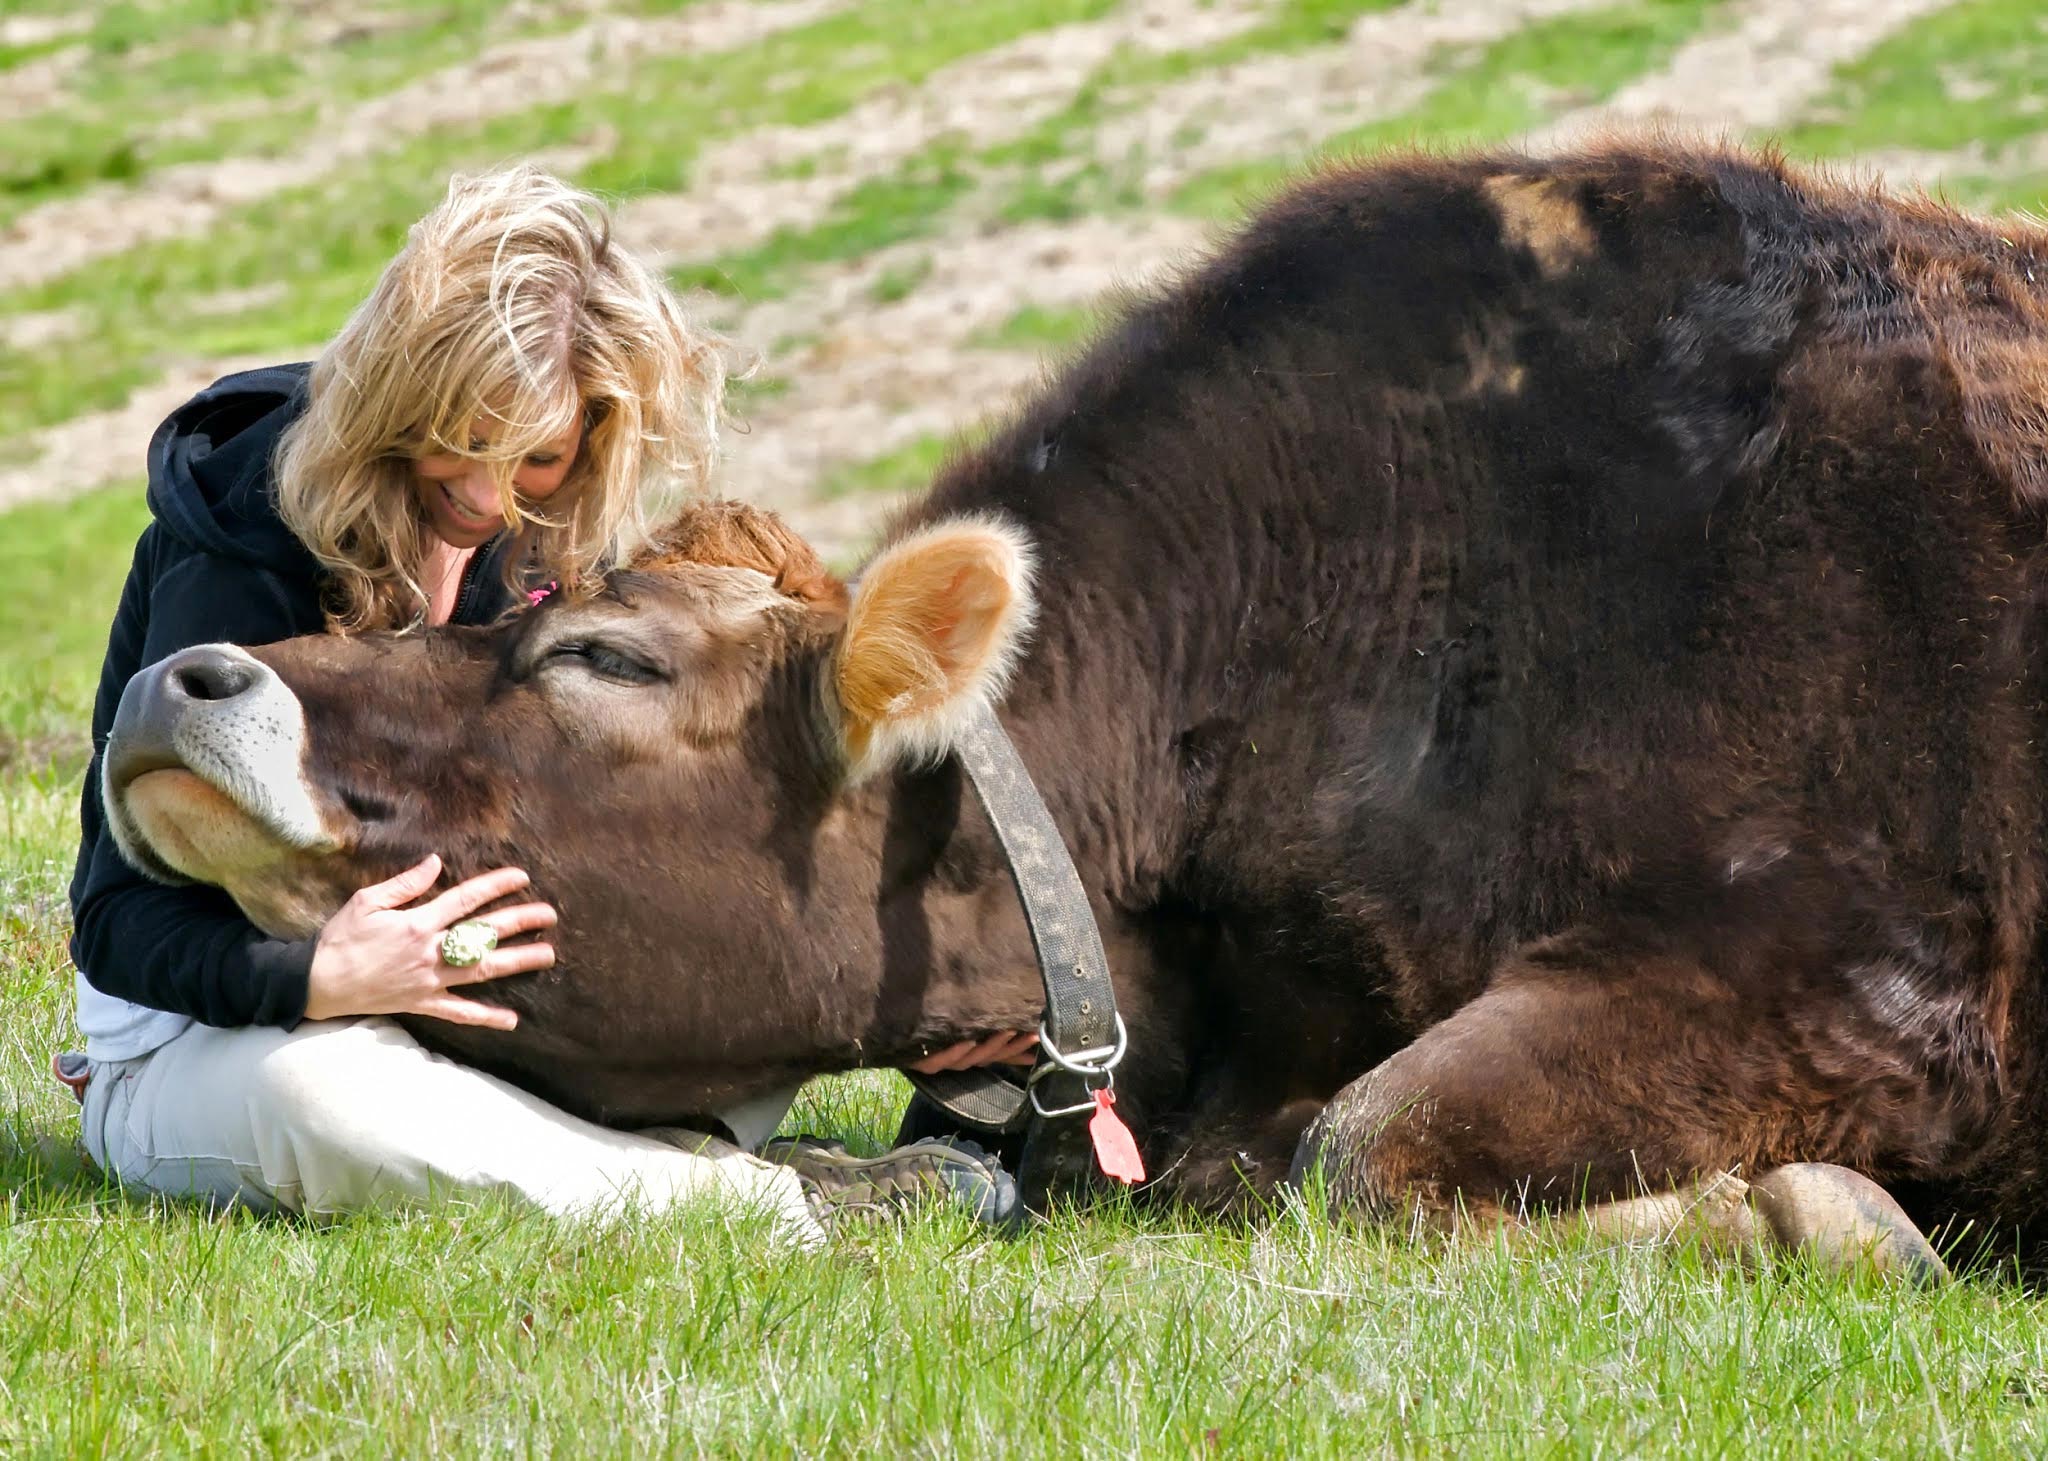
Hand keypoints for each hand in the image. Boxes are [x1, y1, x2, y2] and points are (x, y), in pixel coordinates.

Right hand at [303, 854, 556, 1030]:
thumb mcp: (366, 901)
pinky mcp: (423, 1003)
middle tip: (551, 915)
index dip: (495, 885)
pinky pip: (459, 1012)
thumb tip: (436, 862)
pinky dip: (485, 1017)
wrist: (317, 983)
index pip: (466, 899)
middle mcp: (430, 952)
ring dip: (517, 962)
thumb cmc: (340, 938)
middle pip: (483, 934)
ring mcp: (429, 980)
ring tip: (548, 955)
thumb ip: (405, 883)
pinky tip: (511, 1020)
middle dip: (520, 922)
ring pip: (481, 970)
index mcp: (417, 923)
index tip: (522, 876)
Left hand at [906, 1030, 1038, 1073]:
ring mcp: (944, 1061)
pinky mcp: (925, 1061)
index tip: (1039, 1036)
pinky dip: (956, 1051)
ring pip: (971, 1059)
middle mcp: (961, 1060)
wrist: (894, 1032)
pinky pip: (943, 1060)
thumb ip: (993, 1032)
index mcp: (972, 1054)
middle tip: (1029, 1032)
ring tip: (1004, 1028)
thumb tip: (1024, 1027)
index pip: (1002, 1056)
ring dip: (989, 1046)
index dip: (1021, 1049)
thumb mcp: (968, 1029)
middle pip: (990, 1057)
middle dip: (1011, 1047)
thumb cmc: (935, 1029)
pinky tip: (968, 1039)